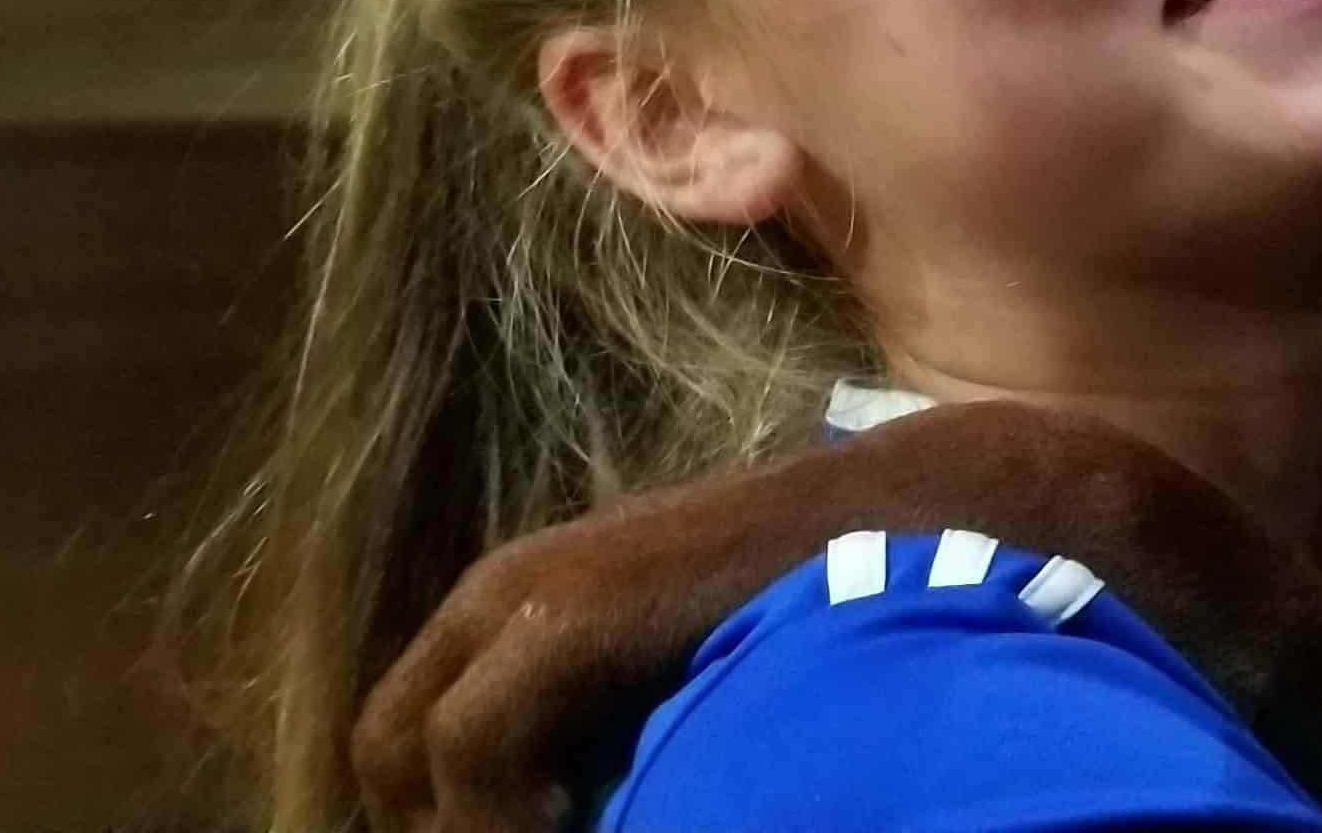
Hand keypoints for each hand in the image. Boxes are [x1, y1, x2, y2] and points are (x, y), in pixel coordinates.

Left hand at [352, 401, 1248, 832]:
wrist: (935, 519)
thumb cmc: (834, 604)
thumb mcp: (701, 678)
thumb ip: (632, 729)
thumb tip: (595, 801)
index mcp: (525, 609)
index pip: (408, 746)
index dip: (442, 822)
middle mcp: (505, 595)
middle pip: (386, 754)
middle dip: (434, 826)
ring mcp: (531, 597)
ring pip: (409, 756)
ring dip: (468, 827)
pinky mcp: (570, 612)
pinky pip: (473, 748)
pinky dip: (500, 815)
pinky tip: (579, 826)